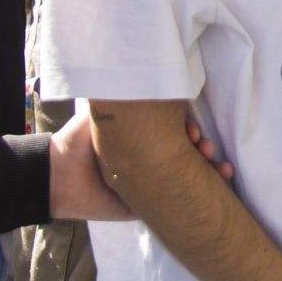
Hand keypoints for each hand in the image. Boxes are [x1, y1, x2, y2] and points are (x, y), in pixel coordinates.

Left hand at [45, 101, 234, 221]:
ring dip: (211, 167)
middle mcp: (151, 158)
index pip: (176, 130)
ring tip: (217, 166)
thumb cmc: (78, 142)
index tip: (191, 130)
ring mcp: (154, 181)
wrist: (60, 179)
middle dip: (204, 147)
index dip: (189, 128)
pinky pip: (182, 199)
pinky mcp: (150, 205)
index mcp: (143, 138)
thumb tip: (142, 75)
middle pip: (189, 151)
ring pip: (193, 173)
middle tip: (203, 147)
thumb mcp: (102, 116)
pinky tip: (222, 180)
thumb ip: (120, 101)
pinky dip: (208, 190)